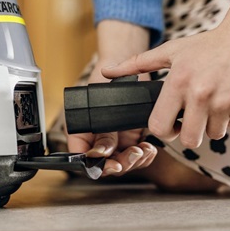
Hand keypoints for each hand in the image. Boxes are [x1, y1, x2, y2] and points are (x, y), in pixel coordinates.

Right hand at [66, 21, 157, 176]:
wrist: (124, 66)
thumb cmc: (105, 77)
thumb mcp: (99, 98)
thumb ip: (100, 126)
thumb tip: (102, 150)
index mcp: (79, 129)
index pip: (80, 156)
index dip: (94, 164)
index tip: (108, 161)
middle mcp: (95, 137)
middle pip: (104, 164)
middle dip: (119, 163)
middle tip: (132, 155)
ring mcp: (114, 139)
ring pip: (121, 162)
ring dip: (134, 161)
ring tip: (144, 150)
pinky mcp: (130, 137)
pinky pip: (136, 155)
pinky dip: (144, 155)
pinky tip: (149, 147)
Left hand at [102, 0, 229, 148]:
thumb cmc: (209, 43)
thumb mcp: (171, 50)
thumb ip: (136, 64)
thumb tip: (106, 71)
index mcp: (179, 82)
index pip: (160, 127)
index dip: (162, 129)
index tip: (169, 122)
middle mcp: (202, 94)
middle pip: (188, 140)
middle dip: (187, 132)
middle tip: (191, 117)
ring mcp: (226, 103)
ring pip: (213, 135)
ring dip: (210, 124)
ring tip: (211, 102)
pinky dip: (229, 117)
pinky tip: (228, 97)